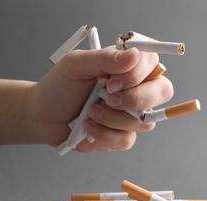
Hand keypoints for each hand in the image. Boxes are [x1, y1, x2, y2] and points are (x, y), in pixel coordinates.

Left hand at [29, 46, 172, 151]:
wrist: (43, 115)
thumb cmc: (60, 86)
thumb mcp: (76, 65)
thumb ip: (105, 58)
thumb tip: (134, 54)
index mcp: (127, 66)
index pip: (153, 63)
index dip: (139, 74)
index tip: (111, 81)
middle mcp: (135, 89)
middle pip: (163, 91)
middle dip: (136, 98)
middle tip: (108, 98)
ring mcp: (130, 114)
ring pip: (144, 121)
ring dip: (113, 118)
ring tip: (89, 111)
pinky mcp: (122, 135)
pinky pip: (127, 140)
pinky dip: (105, 134)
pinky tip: (88, 127)